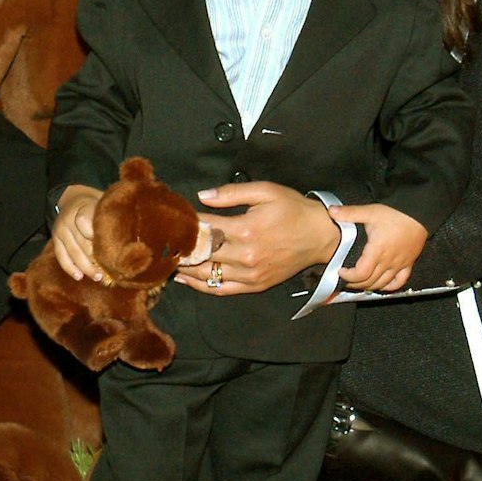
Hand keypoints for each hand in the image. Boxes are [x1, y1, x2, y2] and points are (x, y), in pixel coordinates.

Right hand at [52, 185, 103, 280]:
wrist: (72, 199)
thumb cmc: (94, 205)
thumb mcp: (102, 203)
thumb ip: (110, 215)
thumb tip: (128, 233)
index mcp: (82, 208)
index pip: (86, 223)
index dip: (97, 237)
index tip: (111, 249)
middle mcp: (68, 219)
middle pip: (81, 243)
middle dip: (95, 259)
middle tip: (109, 270)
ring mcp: (60, 230)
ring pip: (72, 252)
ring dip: (85, 267)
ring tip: (98, 277)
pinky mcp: (55, 240)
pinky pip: (61, 256)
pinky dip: (70, 268)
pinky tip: (79, 277)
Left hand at [173, 181, 338, 294]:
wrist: (321, 236)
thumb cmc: (293, 209)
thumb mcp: (266, 191)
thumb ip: (232, 193)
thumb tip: (201, 197)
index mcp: (246, 229)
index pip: (204, 227)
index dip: (185, 223)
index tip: (169, 219)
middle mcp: (245, 255)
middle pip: (201, 253)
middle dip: (179, 246)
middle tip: (160, 240)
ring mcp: (249, 274)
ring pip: (207, 273)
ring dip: (185, 267)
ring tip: (166, 258)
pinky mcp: (254, 285)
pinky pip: (221, 289)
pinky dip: (201, 285)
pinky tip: (185, 278)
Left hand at [332, 203, 426, 291]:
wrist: (419, 213)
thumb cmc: (397, 213)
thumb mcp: (370, 211)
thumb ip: (350, 213)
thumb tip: (331, 211)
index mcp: (377, 251)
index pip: (361, 274)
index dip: (348, 277)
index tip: (341, 271)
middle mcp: (388, 262)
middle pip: (370, 282)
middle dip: (355, 283)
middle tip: (346, 278)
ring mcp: (399, 265)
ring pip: (383, 285)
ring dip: (369, 286)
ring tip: (359, 282)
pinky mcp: (408, 264)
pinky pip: (399, 282)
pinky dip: (389, 287)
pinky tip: (381, 285)